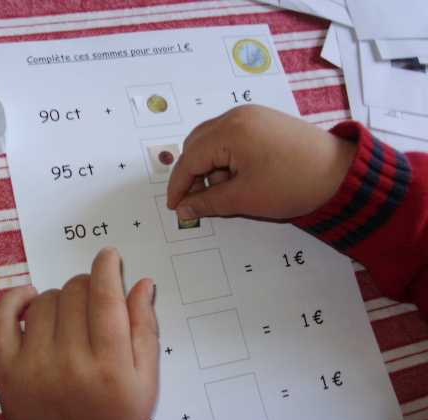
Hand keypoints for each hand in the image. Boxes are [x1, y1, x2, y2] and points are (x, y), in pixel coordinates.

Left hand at [0, 246, 158, 419]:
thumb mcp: (146, 381)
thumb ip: (145, 329)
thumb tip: (141, 284)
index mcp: (110, 365)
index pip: (106, 296)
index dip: (107, 267)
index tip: (108, 256)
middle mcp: (71, 362)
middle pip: (75, 293)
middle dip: (88, 284)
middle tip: (93, 297)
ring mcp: (34, 366)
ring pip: (44, 300)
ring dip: (59, 297)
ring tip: (68, 315)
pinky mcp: (6, 372)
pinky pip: (1, 319)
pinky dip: (12, 300)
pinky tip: (28, 297)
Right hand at [167, 104, 356, 219]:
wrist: (341, 173)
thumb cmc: (295, 184)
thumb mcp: (245, 198)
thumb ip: (208, 202)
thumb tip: (184, 208)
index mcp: (230, 131)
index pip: (189, 159)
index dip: (179, 185)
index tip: (175, 207)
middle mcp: (236, 116)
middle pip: (196, 144)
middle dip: (193, 174)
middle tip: (197, 200)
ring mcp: (250, 115)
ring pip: (212, 140)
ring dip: (210, 167)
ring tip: (228, 191)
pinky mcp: (262, 120)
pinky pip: (230, 137)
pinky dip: (226, 158)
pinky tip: (238, 178)